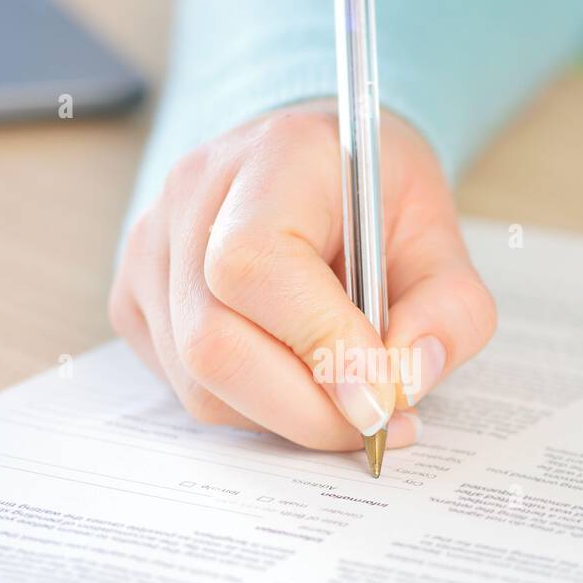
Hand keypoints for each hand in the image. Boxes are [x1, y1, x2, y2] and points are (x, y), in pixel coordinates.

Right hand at [109, 101, 496, 449]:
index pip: (256, 265)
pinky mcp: (133, 301)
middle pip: (213, 342)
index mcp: (272, 157)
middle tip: (378, 425)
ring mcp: (149, 251)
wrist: (313, 161)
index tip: (380, 400)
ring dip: (285, 416)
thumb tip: (405, 382)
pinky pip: (184, 387)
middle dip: (307, 410)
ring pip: (199, 382)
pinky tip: (298, 379)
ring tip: (348, 401)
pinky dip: (252, 408)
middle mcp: (190, 197)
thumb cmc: (372, 195)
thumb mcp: (441, 234)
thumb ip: (450, 309)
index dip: (317, 346)